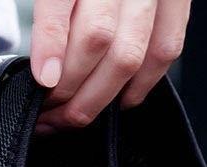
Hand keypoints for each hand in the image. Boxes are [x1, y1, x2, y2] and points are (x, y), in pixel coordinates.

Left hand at [30, 0, 191, 133]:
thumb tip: (41, 60)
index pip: (61, 1)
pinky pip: (165, 51)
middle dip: (71, 87)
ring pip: (131, 54)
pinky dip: (141, 85)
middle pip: (99, 38)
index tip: (43, 80)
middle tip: (49, 111)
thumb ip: (48, 7)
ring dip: (101, 97)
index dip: (51, 45)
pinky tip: (119, 100)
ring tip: (74, 115)